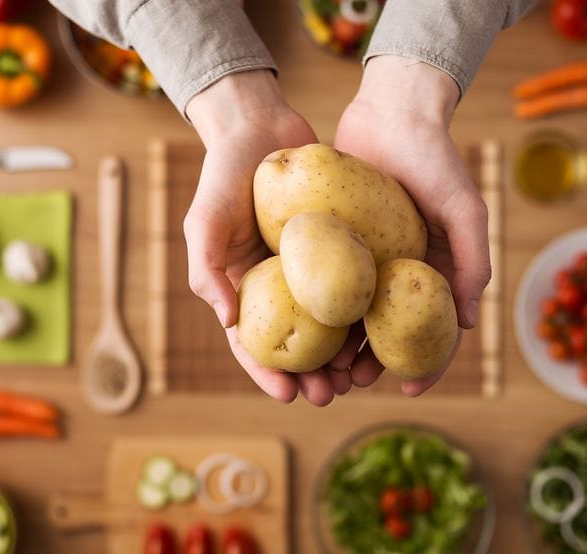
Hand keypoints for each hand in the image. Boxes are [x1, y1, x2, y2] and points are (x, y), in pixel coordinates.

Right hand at [183, 70, 353, 405]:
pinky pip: (354, 285)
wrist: (261, 125)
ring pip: (329, 324)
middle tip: (331, 395)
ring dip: (342, 356)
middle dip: (310, 376)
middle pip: (295, 343)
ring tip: (359, 378)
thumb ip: (206, 269)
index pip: (251, 343)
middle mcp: (278, 285)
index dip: (266, 373)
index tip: (288, 396)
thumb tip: (229, 322)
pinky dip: (365, 312)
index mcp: (244, 288)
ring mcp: (311, 268)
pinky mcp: (339, 247)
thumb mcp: (204, 220)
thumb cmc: (224, 173)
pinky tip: (381, 332)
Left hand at [334, 56, 491, 396]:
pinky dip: (317, 309)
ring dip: (340, 346)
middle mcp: (402, 272)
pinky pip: (326, 283)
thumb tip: (469, 322)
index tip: (409, 390)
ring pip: (353, 316)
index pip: (436, 331)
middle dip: (372, 364)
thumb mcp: (464, 208)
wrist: (391, 111)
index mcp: (436, 272)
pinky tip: (300, 328)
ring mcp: (369, 259)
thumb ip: (473, 259)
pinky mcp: (337, 243)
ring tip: (323, 367)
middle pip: (387, 333)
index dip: (428, 365)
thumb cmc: (435, 158)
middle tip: (351, 382)